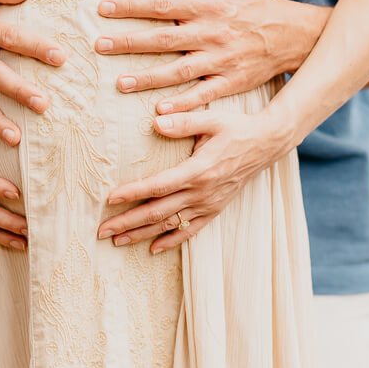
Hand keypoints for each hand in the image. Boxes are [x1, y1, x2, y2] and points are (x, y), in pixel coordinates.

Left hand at [95, 0, 326, 113]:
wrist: (295, 34)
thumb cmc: (257, 2)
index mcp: (208, 5)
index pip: (162, 4)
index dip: (131, 5)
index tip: (103, 8)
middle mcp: (212, 33)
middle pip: (163, 39)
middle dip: (129, 42)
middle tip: (100, 46)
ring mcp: (221, 60)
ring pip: (178, 71)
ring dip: (147, 78)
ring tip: (119, 84)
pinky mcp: (231, 82)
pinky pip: (202, 95)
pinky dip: (182, 104)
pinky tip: (159, 111)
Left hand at [96, 107, 295, 252]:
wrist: (266, 144)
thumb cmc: (237, 128)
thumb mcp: (212, 119)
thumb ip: (183, 121)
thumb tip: (156, 121)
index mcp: (198, 170)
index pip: (159, 185)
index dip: (133, 193)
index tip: (110, 199)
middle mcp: (202, 192)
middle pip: (158, 211)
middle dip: (128, 222)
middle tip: (102, 230)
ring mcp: (208, 204)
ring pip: (170, 224)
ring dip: (142, 234)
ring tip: (117, 241)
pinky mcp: (215, 209)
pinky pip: (190, 230)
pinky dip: (171, 241)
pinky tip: (152, 248)